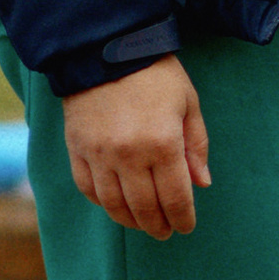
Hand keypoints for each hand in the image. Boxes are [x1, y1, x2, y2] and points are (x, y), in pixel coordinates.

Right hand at [62, 54, 208, 237]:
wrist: (105, 48)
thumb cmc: (156, 74)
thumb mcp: (188, 103)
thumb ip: (196, 146)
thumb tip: (201, 183)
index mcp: (162, 144)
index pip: (174, 197)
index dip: (182, 217)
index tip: (186, 227)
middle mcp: (129, 155)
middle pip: (144, 207)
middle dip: (158, 225)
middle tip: (165, 232)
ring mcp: (99, 154)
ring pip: (113, 204)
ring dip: (130, 220)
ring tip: (142, 224)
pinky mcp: (76, 148)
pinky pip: (87, 187)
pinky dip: (102, 202)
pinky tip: (114, 205)